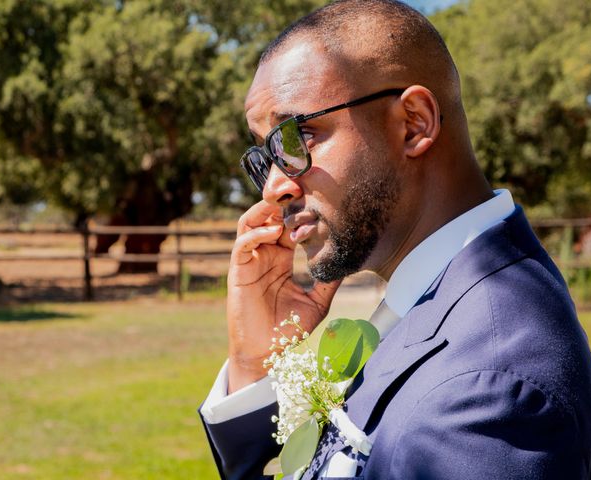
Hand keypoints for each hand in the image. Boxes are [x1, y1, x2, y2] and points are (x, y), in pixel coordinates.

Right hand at [226, 200, 340, 392]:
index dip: (299, 209)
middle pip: (269, 216)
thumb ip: (331, 280)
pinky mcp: (238, 270)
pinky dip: (257, 234)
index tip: (317, 195)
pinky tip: (274, 233)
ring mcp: (250, 260)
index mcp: (282, 257)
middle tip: (298, 184)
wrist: (266, 352)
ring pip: (251, 223)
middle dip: (282, 199)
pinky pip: (243, 244)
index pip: (289, 224)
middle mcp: (265, 253)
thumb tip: (351, 261)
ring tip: (283, 201)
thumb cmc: (288, 328)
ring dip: (265, 210)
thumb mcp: (318, 301)